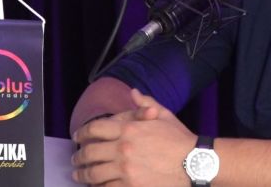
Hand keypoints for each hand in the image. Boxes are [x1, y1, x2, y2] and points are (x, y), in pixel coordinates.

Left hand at [71, 89, 195, 185]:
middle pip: (90, 152)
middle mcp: (123, 148)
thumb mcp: (164, 115)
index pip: (96, 128)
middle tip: (75, 158)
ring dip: (83, 174)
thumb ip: (145, 103)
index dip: (82, 133)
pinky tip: (96, 185)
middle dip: (79, 156)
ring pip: (94, 173)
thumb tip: (133, 92)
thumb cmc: (180, 139)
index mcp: (129, 128)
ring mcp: (125, 169)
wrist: (194, 163)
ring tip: (79, 174)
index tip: (77, 137)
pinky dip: (98, 186)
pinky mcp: (130, 186)